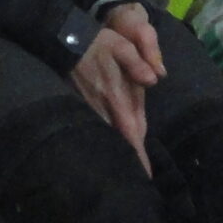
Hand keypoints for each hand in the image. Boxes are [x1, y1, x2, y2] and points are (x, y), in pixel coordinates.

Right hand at [68, 8, 164, 171]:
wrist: (68, 42)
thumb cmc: (99, 44)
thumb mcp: (122, 47)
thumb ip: (137, 63)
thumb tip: (154, 79)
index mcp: (116, 95)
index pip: (130, 130)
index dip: (138, 152)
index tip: (145, 174)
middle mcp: (105, 107)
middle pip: (121, 138)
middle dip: (131, 159)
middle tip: (141, 180)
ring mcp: (93, 107)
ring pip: (110, 135)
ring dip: (120, 151)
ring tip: (131, 169)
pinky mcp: (86, 105)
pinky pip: (101, 126)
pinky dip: (110, 138)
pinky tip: (115, 144)